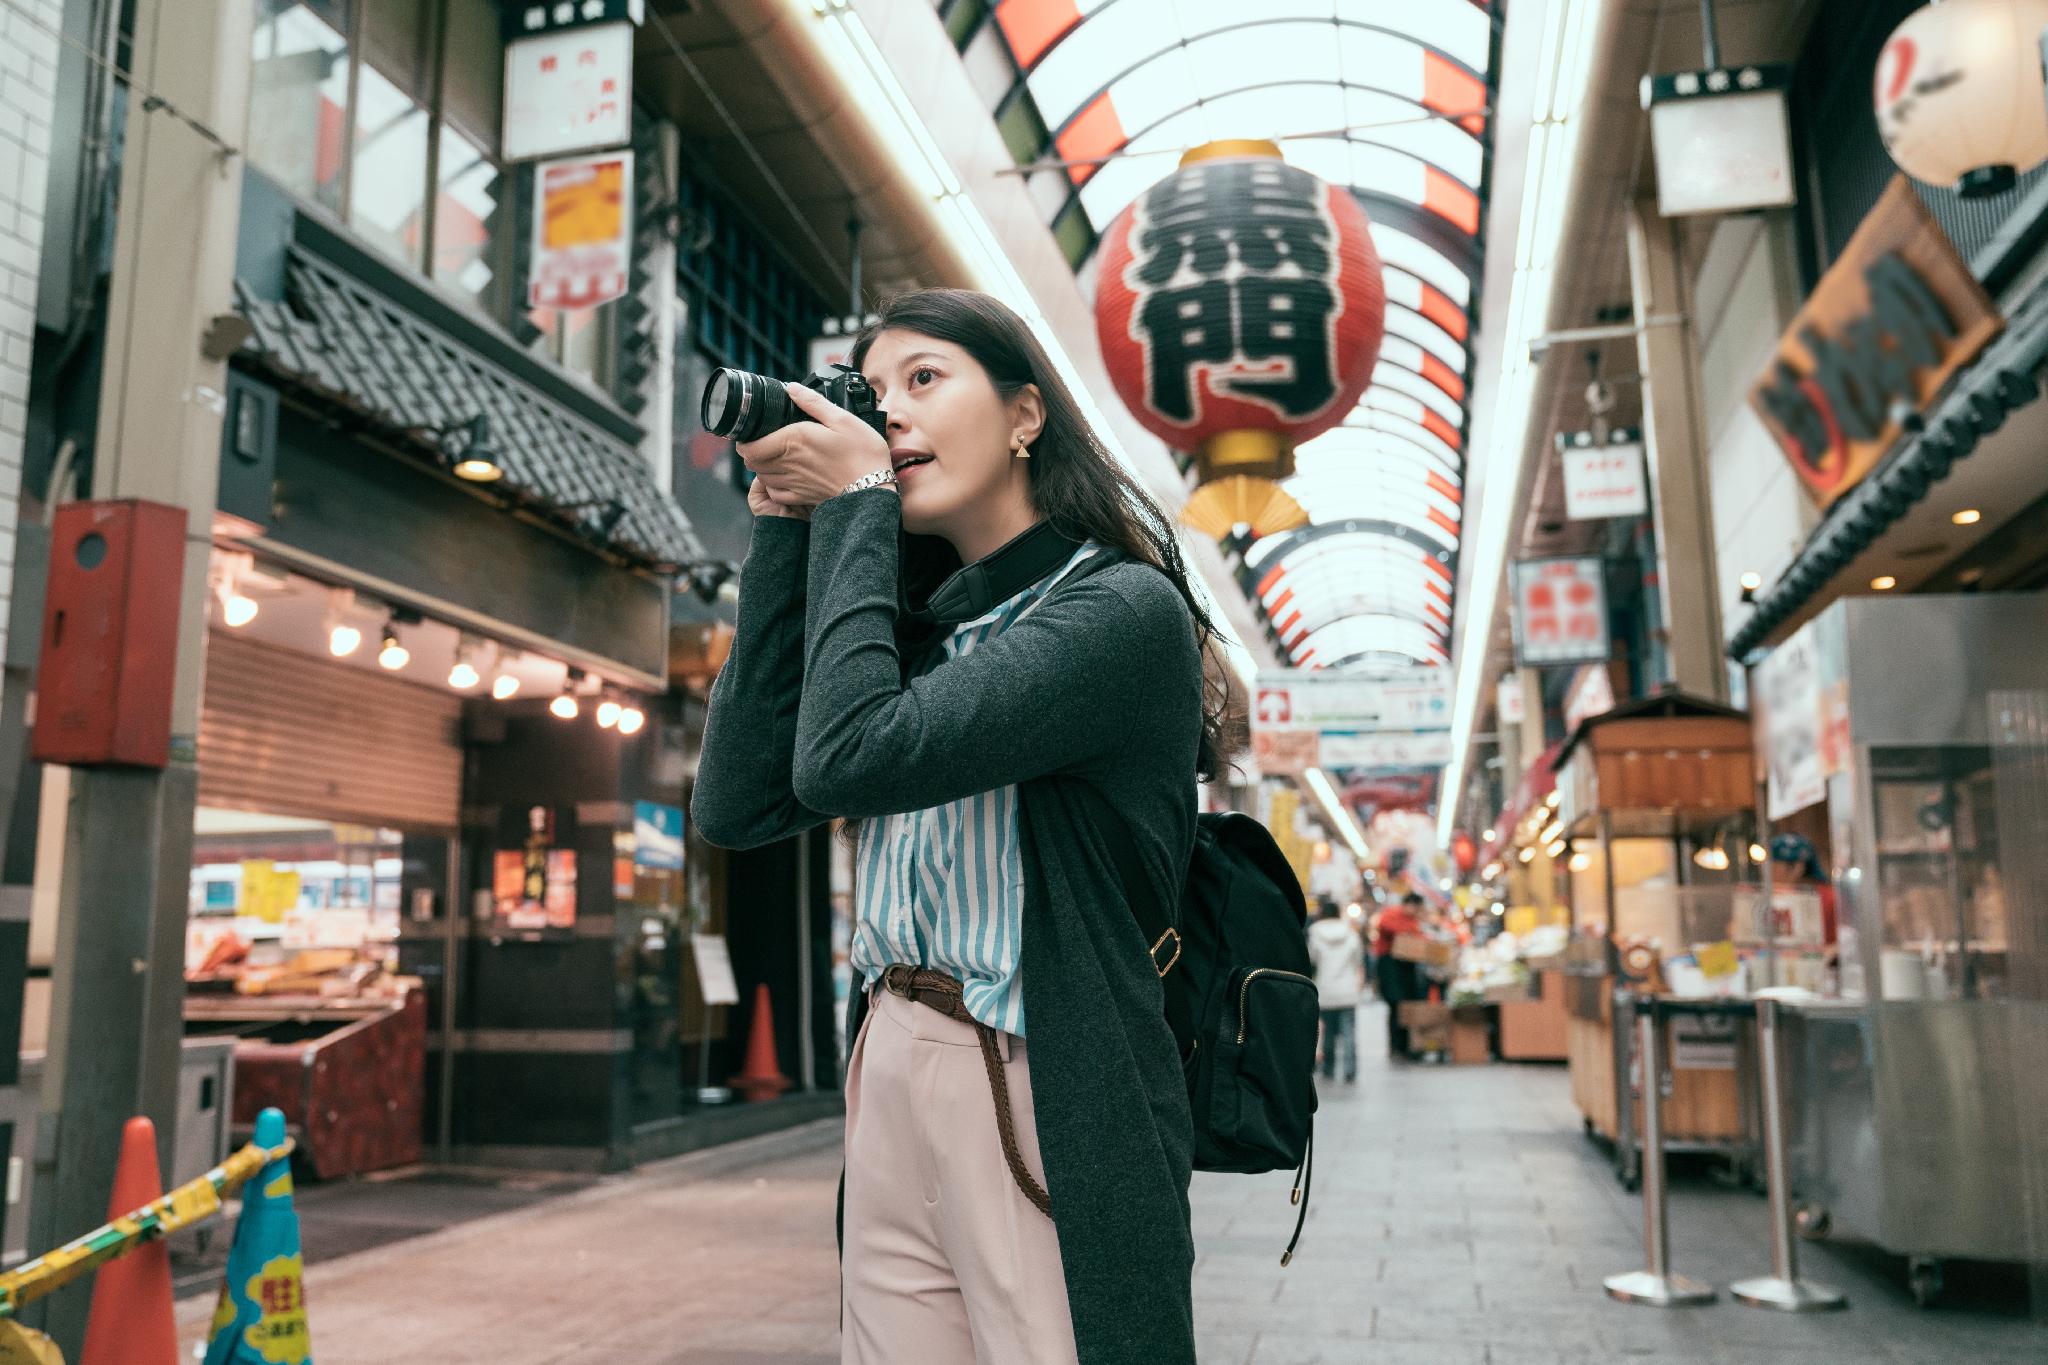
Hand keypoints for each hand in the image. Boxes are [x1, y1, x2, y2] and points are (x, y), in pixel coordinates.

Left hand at [735, 382, 892, 509]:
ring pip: (762, 476)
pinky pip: (775, 492)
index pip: (750, 447)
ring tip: (773, 456)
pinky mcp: (802, 497)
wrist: (873, 489)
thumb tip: (791, 388)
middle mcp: (788, 463)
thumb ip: (813, 402)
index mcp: (793, 440)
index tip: (750, 433)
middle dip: (752, 451)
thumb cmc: (862, 453)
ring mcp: (793, 482)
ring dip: (762, 466)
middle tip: (762, 441)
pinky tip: (783, 476)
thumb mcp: (842, 419)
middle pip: (752, 462)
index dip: (744, 440)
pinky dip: (773, 484)